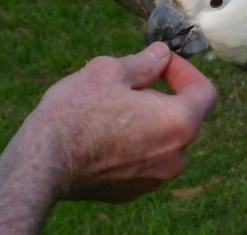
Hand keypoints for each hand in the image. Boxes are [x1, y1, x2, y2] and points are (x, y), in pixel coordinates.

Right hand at [27, 42, 216, 202]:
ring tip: (110, 108)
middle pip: (182, 116)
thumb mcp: (110, 71)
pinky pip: (142, 160)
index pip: (205, 91)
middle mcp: (175, 157)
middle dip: (161, 94)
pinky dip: (132, 144)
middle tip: (128, 82)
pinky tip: (102, 134)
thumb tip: (162, 54)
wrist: (41, 164)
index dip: (185, 71)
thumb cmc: (76, 113)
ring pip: (162, 140)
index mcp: (179, 123)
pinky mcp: (130, 193)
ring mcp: (153, 179)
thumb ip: (146, 62)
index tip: (162, 62)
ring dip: (146, 120)